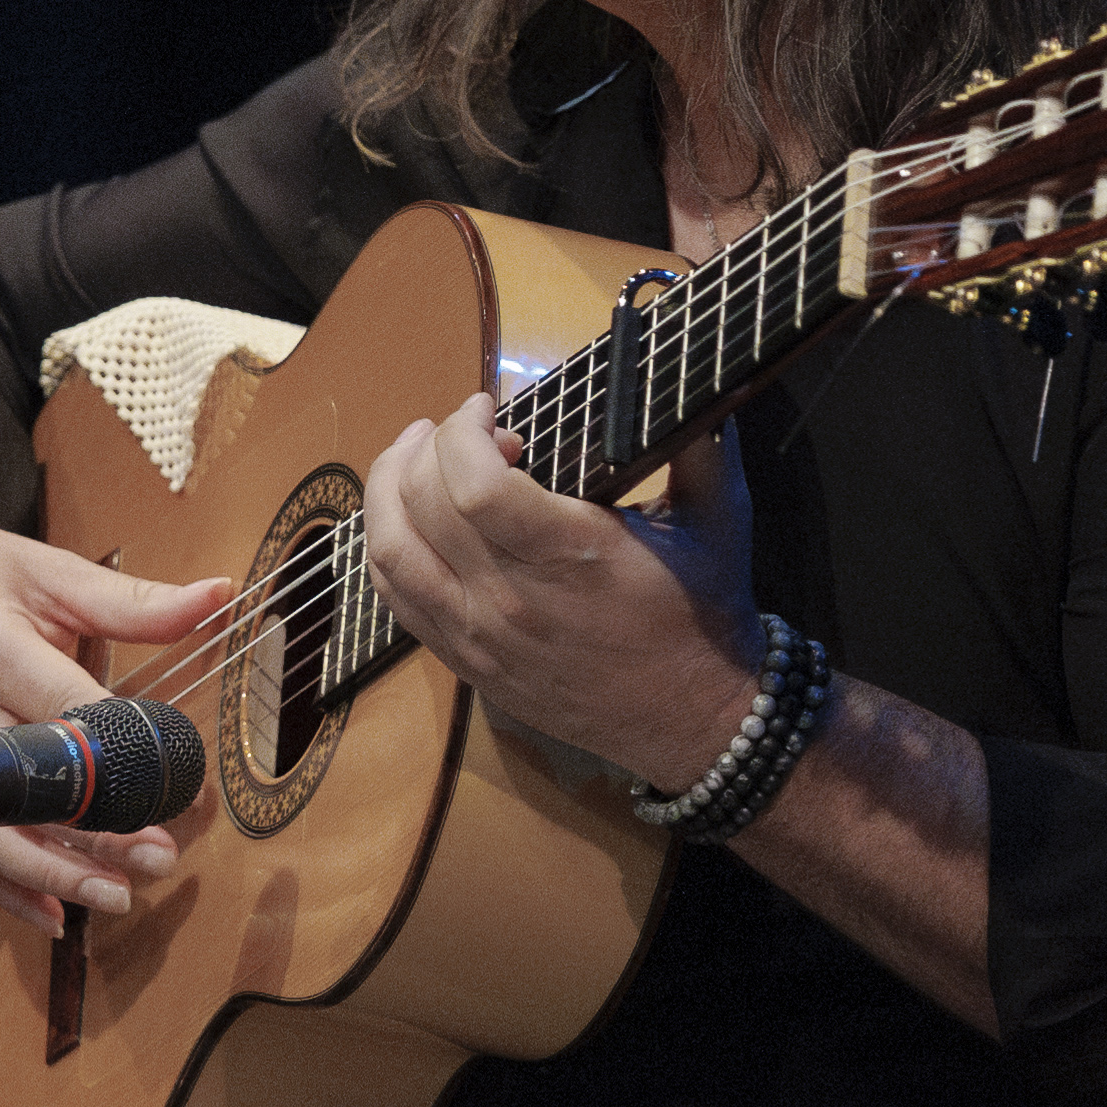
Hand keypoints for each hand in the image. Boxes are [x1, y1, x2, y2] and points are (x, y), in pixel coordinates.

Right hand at [0, 507, 228, 935]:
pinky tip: (50, 911)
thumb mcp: (44, 570)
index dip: (119, 751)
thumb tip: (216, 597)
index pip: (61, 707)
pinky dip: (0, 886)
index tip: (173, 779)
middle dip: (92, 831)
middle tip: (157, 856)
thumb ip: (131, 601)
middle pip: (25, 785)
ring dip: (51, 875)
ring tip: (115, 896)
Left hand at [361, 393, 763, 787]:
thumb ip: (703, 445)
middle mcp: (510, 599)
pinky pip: (396, 600)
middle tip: (460, 429)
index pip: (471, 484)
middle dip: (426, 448)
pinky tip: (407, 520)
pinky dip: (387, 547)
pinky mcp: (468, 664)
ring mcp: (480, 638)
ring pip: (390, 554)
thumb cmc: (704, 614)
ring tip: (411, 459)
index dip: (462, 430)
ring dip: (387, 493)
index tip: (485, 406)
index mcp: (568, 556)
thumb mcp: (719, 520)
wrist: (694, 719)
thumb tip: (690, 387)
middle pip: (420, 506)